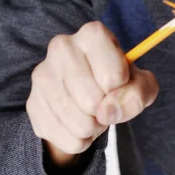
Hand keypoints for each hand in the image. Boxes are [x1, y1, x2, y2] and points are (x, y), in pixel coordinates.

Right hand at [26, 22, 158, 166]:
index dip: (122, 87)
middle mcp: (62, 47)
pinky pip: (66, 138)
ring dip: (94, 128)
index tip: (119, 82)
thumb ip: (138, 94)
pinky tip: (78, 122)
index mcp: (92, 34)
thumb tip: (108, 112)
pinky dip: (80, 140)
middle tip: (105, 102)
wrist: (89, 98)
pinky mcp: (33, 103)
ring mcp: (43, 74)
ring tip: (93, 113)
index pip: (114, 75)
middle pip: (93, 101)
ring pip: (79, 123)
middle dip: (106, 111)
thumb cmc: (119, 84)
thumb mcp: (141, 85)